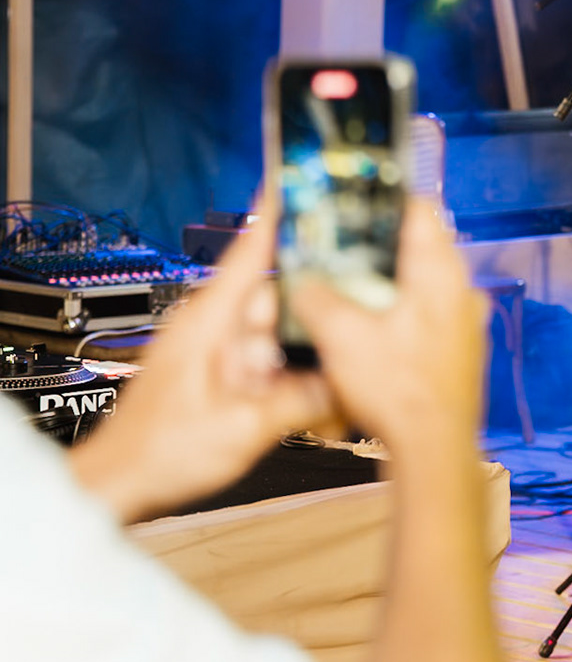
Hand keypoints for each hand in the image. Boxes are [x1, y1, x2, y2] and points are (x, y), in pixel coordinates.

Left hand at [68, 206, 334, 522]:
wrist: (121, 483)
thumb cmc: (157, 451)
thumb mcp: (242, 430)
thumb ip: (300, 401)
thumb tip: (347, 381)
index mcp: (211, 321)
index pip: (252, 250)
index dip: (280, 213)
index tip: (302, 178)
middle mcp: (215, 326)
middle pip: (283, 294)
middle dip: (320, 308)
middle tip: (361, 313)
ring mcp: (219, 349)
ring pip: (281, 332)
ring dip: (308, 352)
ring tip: (340, 374)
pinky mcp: (224, 371)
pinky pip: (270, 360)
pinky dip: (294, 375)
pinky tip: (318, 398)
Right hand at [292, 199, 488, 458]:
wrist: (432, 448)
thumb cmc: (398, 392)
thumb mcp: (340, 336)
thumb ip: (315, 298)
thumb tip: (300, 282)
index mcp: (441, 273)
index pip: (417, 210)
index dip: (381, 200)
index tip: (351, 200)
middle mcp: (461, 291)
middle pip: (416, 249)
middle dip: (374, 249)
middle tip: (336, 251)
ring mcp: (464, 322)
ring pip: (420, 285)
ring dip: (384, 287)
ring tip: (344, 293)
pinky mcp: (457, 351)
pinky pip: (424, 318)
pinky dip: (396, 317)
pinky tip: (367, 333)